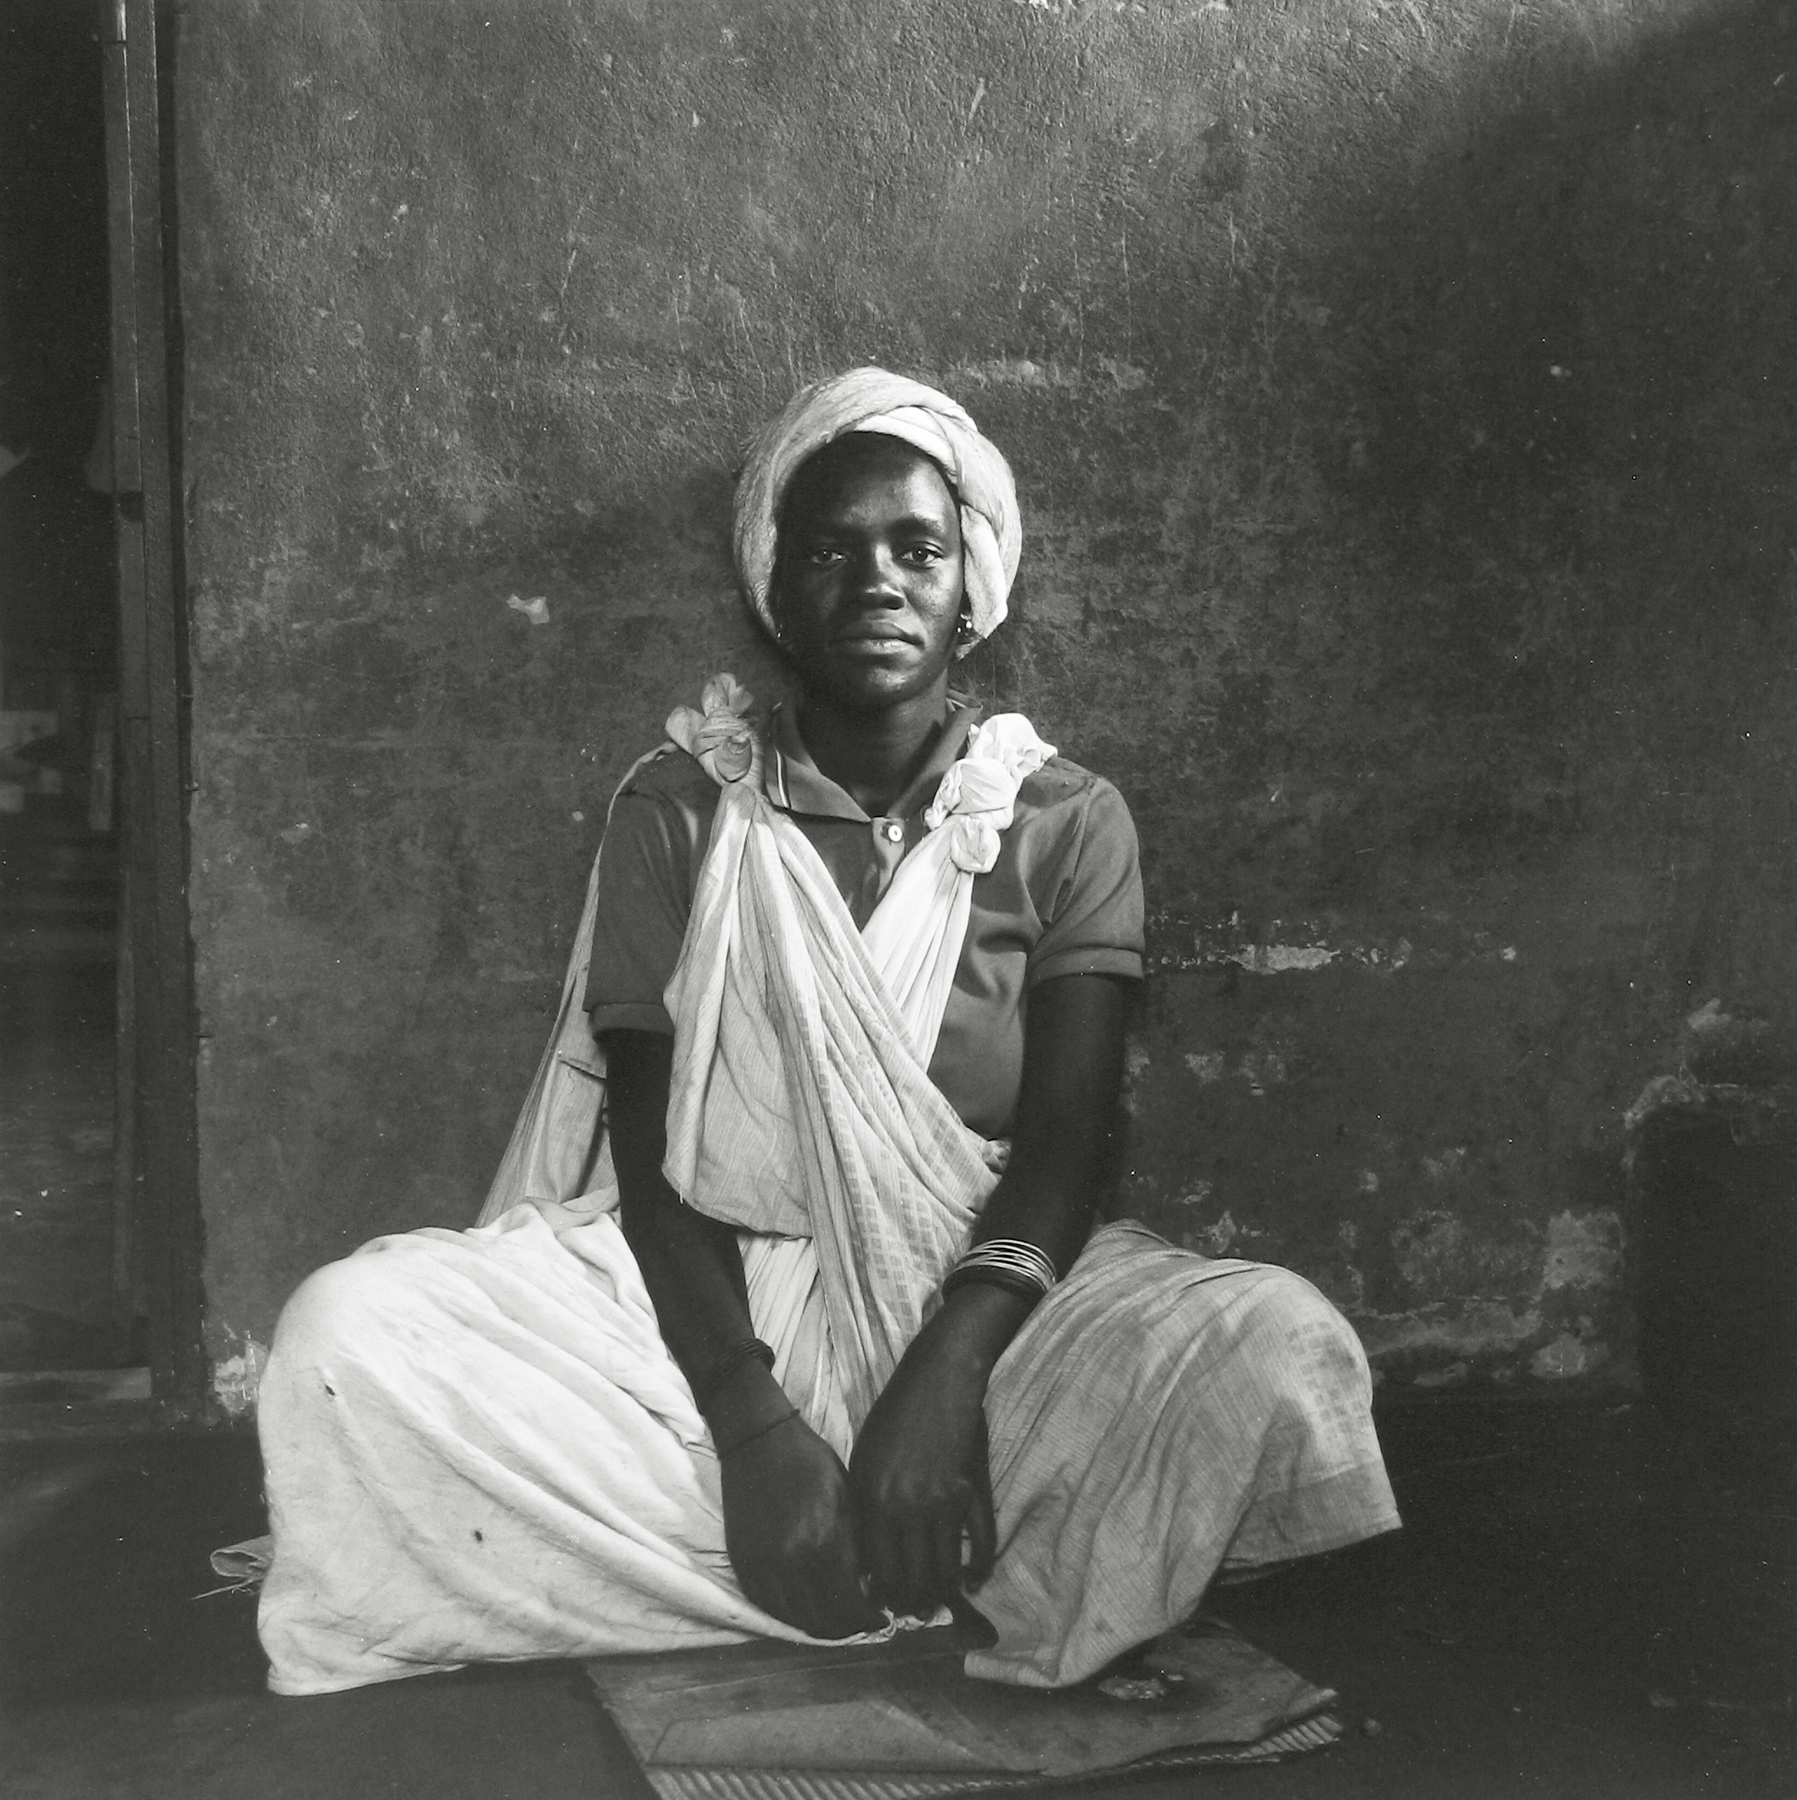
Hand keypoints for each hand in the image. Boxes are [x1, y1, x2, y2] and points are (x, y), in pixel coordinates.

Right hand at [719, 1413, 886, 1638]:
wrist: (756, 1441)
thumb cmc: (809, 1461)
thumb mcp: (846, 1495)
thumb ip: (858, 1544)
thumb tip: (871, 1584)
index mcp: (822, 1541)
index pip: (851, 1604)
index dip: (869, 1619)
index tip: (881, 1618)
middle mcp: (790, 1561)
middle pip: (823, 1621)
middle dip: (847, 1629)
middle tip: (861, 1623)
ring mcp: (762, 1566)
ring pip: (794, 1620)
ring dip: (819, 1627)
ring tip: (837, 1619)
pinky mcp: (743, 1564)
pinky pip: (767, 1607)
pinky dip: (789, 1615)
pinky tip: (806, 1607)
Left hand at [850, 1297, 1014, 1616]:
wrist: (938, 1377)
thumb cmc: (894, 1415)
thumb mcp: (864, 1458)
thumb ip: (864, 1506)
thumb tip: (868, 1556)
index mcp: (874, 1498)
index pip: (877, 1568)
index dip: (882, 1596)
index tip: (885, 1609)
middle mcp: (907, 1506)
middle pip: (912, 1576)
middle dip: (913, 1604)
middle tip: (916, 1613)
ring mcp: (945, 1500)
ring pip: (946, 1567)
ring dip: (944, 1592)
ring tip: (942, 1603)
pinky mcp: (974, 1490)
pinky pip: (981, 1542)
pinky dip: (980, 1567)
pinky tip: (975, 1580)